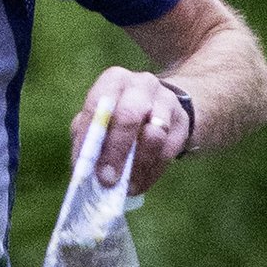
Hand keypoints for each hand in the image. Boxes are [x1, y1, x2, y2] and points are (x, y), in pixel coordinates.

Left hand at [71, 67, 193, 191]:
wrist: (161, 107)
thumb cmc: (119, 117)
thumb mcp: (99, 118)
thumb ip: (88, 137)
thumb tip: (83, 167)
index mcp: (114, 79)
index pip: (99, 105)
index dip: (91, 137)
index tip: (87, 166)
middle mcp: (142, 84)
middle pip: (129, 115)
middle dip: (116, 151)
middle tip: (107, 180)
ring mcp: (166, 100)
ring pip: (154, 135)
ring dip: (138, 166)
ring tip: (126, 187)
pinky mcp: (183, 121)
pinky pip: (169, 151)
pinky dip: (152, 172)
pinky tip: (140, 184)